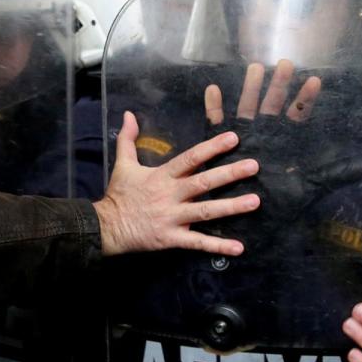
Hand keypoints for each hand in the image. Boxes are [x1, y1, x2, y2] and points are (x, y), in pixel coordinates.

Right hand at [93, 111, 260, 255]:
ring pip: (205, 212)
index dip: (211, 148)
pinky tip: (238, 247)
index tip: (233, 139)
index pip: (190, 158)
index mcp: (162, 176)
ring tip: (255, 202)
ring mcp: (172, 218)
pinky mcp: (171, 238)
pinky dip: (218, 246)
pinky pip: (197, 243)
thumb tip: (130, 114)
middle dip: (229, 174)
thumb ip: (128, 139)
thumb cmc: (119, 195)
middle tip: (253, 167)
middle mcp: (170, 196)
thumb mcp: (123, 164)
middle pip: (203, 183)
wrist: (106, 227)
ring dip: (231, 207)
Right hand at [202, 60, 361, 246]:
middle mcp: (264, 135)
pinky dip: (214, 108)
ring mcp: (242, 139)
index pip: (299, 114)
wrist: (251, 225)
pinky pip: (215, 126)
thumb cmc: (278, 207)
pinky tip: (213, 89)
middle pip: (273, 104)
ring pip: (246, 109)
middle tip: (287, 64)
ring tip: (255, 69)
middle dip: (280, 85)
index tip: (315, 80)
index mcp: (285, 141)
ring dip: (251, 89)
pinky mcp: (220, 148)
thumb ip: (332, 175)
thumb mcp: (308, 188)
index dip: (307, 98)